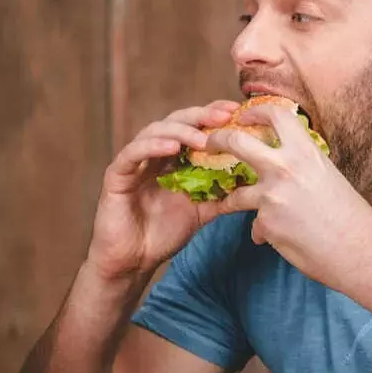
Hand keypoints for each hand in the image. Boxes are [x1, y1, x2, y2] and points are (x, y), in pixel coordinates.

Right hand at [86, 101, 237, 277]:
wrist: (134, 261)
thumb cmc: (163, 234)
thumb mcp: (201, 211)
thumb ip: (222, 196)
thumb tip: (254, 185)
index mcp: (174, 158)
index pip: (194, 127)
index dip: (213, 115)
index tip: (236, 111)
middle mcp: (154, 154)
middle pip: (176, 122)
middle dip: (201, 116)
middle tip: (224, 116)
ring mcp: (135, 162)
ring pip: (155, 131)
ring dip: (181, 131)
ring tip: (203, 138)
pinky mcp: (117, 175)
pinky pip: (133, 154)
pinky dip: (152, 147)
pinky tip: (172, 149)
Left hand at [204, 101, 371, 285]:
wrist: (360, 250)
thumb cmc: (351, 215)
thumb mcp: (328, 176)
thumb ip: (303, 166)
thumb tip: (285, 165)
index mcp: (306, 151)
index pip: (275, 115)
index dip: (255, 111)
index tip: (244, 116)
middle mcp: (285, 168)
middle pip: (237, 142)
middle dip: (217, 140)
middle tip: (209, 144)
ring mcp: (272, 197)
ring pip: (236, 195)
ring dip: (231, 201)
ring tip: (229, 204)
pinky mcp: (267, 225)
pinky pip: (256, 226)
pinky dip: (264, 232)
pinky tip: (276, 239)